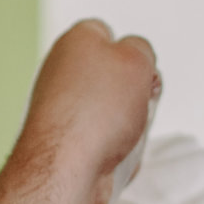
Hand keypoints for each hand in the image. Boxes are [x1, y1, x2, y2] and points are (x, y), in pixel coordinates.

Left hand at [18, 20, 159, 203]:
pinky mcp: (66, 144)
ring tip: (123, 133)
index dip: (130, 51)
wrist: (65, 169)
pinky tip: (113, 154)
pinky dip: (116, 150)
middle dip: (132, 93)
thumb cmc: (91, 115)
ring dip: (129, 125)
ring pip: (113, 114)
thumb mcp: (136, 58)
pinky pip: (106, 142)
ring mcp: (63, 111)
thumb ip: (141, 49)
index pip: (107, 33)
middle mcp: (62, 75)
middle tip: (136, 101)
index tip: (141, 67)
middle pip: (113, 78)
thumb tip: (137, 63)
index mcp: (74, 43)